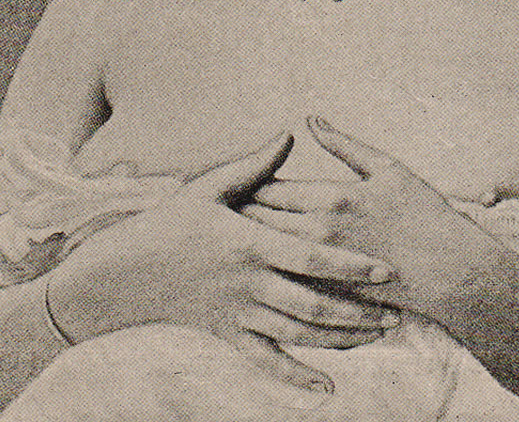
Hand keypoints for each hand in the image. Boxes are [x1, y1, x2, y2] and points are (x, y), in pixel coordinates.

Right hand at [47, 132, 396, 392]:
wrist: (122, 273)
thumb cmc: (170, 222)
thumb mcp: (209, 187)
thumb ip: (255, 165)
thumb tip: (290, 134)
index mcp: (249, 242)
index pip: (311, 257)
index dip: (352, 265)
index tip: (387, 269)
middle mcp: (248, 283)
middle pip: (314, 303)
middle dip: (359, 310)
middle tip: (396, 312)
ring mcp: (238, 314)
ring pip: (299, 334)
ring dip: (341, 338)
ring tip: (377, 335)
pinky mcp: (227, 335)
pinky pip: (266, 362)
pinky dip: (296, 377)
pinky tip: (327, 386)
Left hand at [247, 118, 489, 317]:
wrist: (451, 272)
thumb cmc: (422, 213)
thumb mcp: (387, 168)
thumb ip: (344, 145)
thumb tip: (310, 121)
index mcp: (332, 198)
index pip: (271, 187)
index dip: (246, 182)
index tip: (230, 178)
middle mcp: (321, 234)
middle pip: (260, 223)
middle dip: (236, 215)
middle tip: (214, 208)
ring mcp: (323, 269)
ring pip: (267, 255)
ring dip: (245, 245)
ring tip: (225, 238)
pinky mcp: (329, 295)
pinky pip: (286, 284)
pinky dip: (266, 273)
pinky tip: (254, 268)